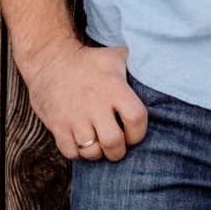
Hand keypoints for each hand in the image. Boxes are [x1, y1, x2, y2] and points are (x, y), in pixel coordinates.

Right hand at [19, 38, 145, 161]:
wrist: (48, 58)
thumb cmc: (88, 61)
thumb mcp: (115, 56)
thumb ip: (137, 64)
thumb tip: (161, 68)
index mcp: (113, 87)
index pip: (137, 119)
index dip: (138, 133)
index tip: (133, 133)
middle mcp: (95, 104)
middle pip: (113, 143)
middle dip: (118, 151)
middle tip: (116, 146)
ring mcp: (74, 116)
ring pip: (92, 151)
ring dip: (97, 153)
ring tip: (98, 144)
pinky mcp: (57, 124)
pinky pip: (71, 152)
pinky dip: (78, 153)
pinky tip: (80, 142)